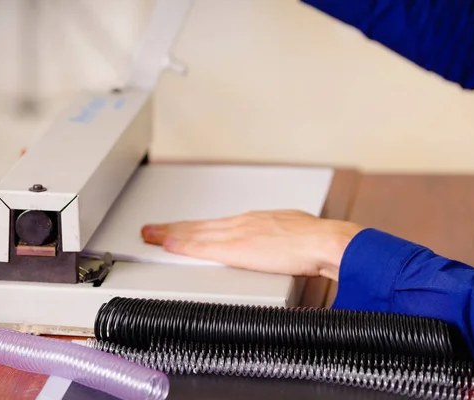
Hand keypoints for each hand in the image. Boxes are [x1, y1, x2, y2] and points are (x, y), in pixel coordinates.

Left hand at [141, 210, 362, 280]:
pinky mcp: (238, 248)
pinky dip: (183, 245)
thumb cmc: (314, 240)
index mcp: (254, 221)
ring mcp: (238, 233)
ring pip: (196, 232)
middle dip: (173, 228)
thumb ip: (275, 238)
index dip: (193, 227)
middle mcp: (241, 223)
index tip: (177, 229)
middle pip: (199, 226)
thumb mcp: (290, 231)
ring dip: (171, 234)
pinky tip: (168, 246)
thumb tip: (275, 244)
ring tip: (151, 235)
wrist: (323, 241)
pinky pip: (202, 246)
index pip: (215, 225)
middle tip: (150, 228)